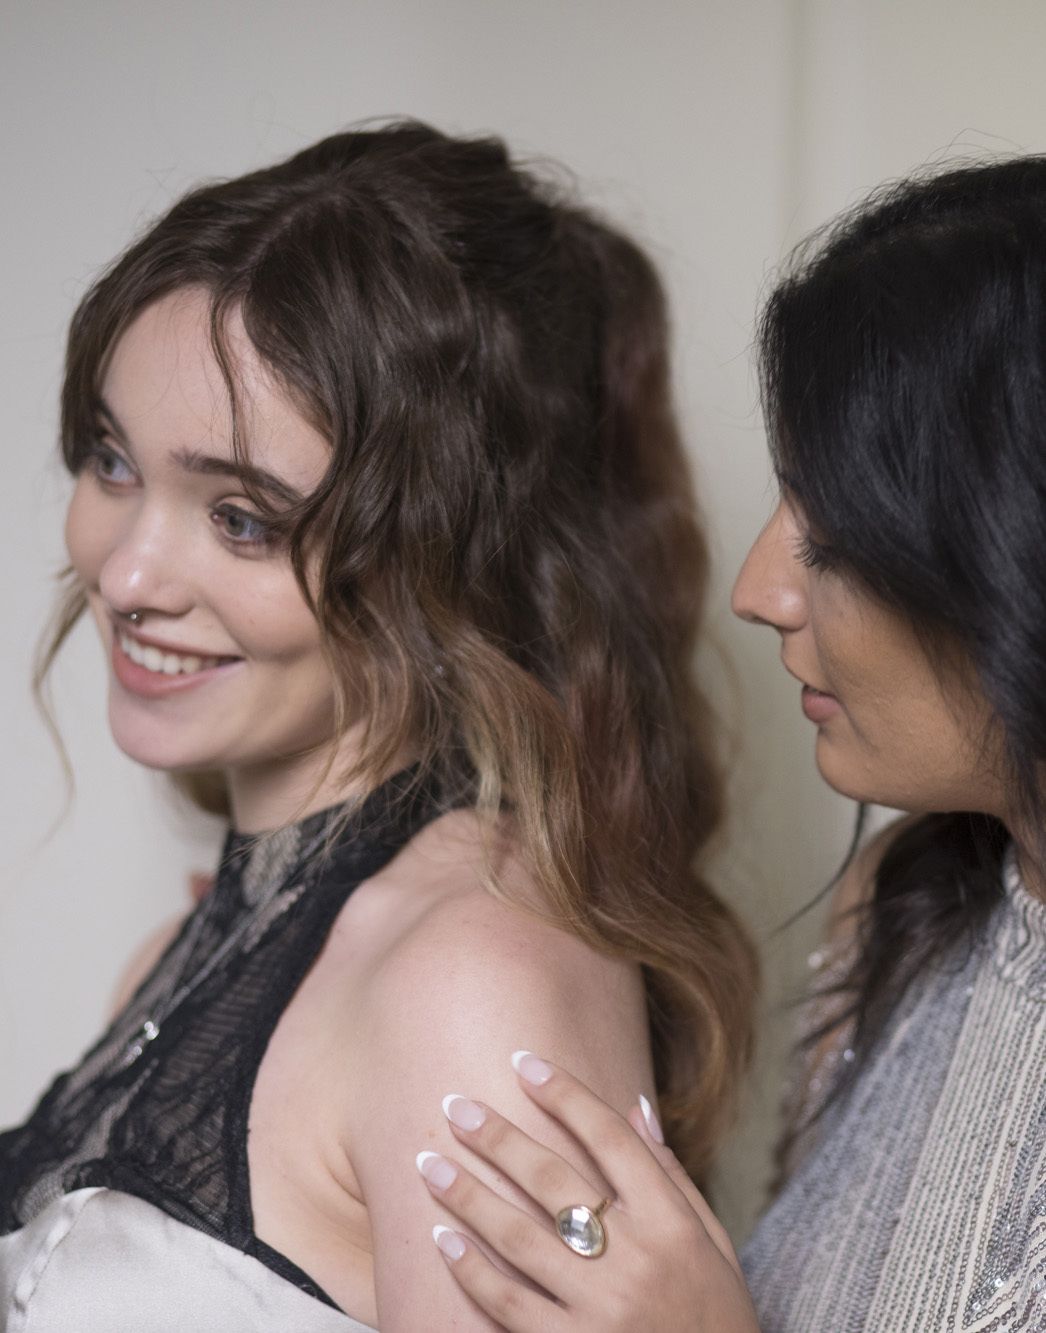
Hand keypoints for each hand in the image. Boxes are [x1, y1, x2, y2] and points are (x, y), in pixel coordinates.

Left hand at [416, 1053, 760, 1331]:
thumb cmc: (714, 1319)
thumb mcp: (713, 1245)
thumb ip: (673, 1178)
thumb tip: (636, 1107)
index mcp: (672, 1225)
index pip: (610, 1140)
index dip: (565, 1095)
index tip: (524, 1063)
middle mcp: (636, 1261)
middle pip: (554, 1180)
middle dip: (498, 1137)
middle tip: (455, 1105)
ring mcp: (602, 1311)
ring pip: (519, 1238)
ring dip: (468, 1195)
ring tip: (429, 1162)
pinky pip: (509, 1305)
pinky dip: (472, 1270)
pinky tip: (444, 1239)